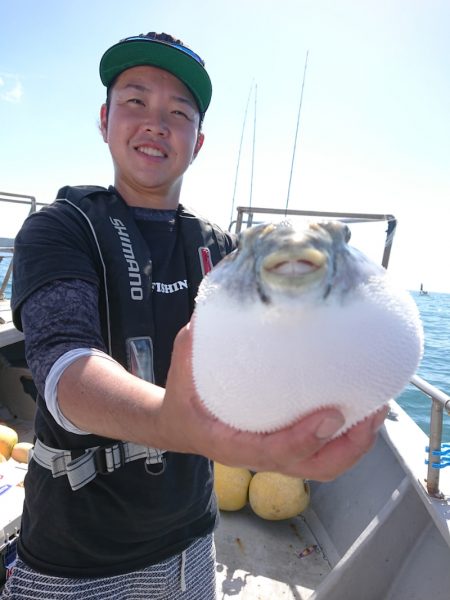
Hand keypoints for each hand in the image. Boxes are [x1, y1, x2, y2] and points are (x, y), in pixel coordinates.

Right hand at [159, 323, 387, 480]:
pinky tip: (360, 406)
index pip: (272, 453)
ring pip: (325, 465)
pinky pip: (324, 452)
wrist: (180, 425)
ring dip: (356, 443)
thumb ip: (197, 340)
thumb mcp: (182, 365)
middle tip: (371, 411)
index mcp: (229, 443)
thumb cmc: (184, 397)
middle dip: (348, 447)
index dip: (303, 439)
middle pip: (313, 468)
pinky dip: (348, 436)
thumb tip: (220, 302)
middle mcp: (258, 456)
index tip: (331, 415)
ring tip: (377, 407)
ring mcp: (276, 455)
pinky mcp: (287, 447)